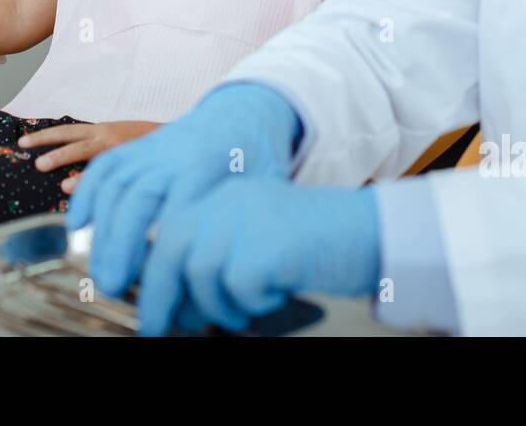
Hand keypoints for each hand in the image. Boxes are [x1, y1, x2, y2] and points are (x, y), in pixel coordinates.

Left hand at [18, 121, 160, 186]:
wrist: (182, 139)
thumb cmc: (149, 145)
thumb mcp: (122, 141)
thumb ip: (101, 151)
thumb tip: (75, 170)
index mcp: (103, 130)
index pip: (68, 131)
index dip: (45, 135)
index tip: (23, 141)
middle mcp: (108, 135)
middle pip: (70, 136)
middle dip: (46, 142)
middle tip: (24, 150)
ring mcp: (119, 146)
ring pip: (87, 150)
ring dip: (63, 157)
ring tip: (43, 168)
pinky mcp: (131, 157)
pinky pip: (107, 168)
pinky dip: (90, 179)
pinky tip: (73, 188)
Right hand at [66, 82, 302, 296]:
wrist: (246, 111)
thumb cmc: (258, 156)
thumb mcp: (266, 185)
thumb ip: (247, 218)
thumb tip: (231, 265)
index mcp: (210, 165)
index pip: (180, 211)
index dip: (163, 248)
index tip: (155, 282)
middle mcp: (175, 153)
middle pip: (138, 197)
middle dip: (120, 244)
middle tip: (114, 285)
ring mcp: (153, 147)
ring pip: (115, 184)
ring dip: (102, 230)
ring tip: (102, 270)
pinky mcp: (139, 146)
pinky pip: (105, 166)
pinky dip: (86, 193)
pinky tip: (78, 224)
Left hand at [137, 179, 381, 335]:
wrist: (373, 233)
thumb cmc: (318, 246)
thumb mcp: (258, 243)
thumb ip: (217, 258)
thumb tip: (174, 304)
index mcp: (224, 194)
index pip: (169, 233)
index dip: (154, 277)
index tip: (152, 312)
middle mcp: (230, 198)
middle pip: (171, 249)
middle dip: (159, 296)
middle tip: (158, 330)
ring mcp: (247, 216)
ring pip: (200, 273)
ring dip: (219, 306)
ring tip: (247, 310)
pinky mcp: (267, 241)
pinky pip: (237, 287)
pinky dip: (253, 303)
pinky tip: (278, 293)